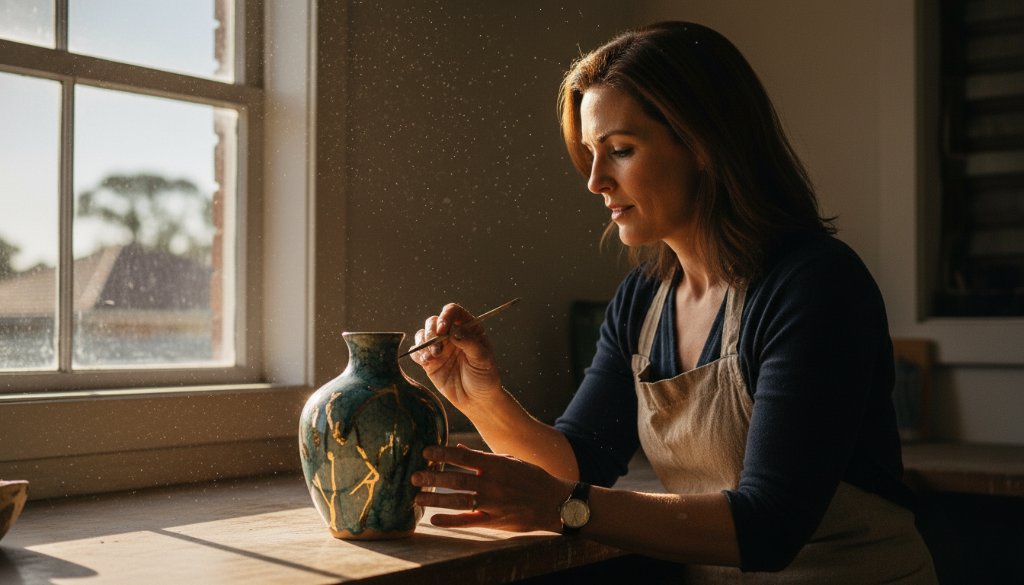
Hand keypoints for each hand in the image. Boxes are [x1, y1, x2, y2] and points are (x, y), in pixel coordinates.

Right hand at [410, 303, 503, 414]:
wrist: (476, 400)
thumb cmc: (485, 377)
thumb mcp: (483, 360)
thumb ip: (470, 344)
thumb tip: (454, 332)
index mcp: (469, 328)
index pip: (453, 312)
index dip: (446, 316)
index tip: (442, 330)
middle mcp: (452, 334)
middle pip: (434, 321)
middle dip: (432, 332)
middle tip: (438, 350)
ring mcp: (440, 347)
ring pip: (423, 334)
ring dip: (423, 343)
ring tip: (432, 358)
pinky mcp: (429, 360)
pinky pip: (417, 351)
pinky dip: (417, 353)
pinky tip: (426, 362)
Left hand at [411, 444, 569, 531]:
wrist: (554, 502)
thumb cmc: (531, 478)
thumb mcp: (510, 461)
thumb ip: (483, 457)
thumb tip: (459, 449)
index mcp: (495, 465)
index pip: (463, 456)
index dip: (443, 453)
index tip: (425, 451)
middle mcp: (492, 483)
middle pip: (456, 478)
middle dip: (433, 477)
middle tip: (414, 476)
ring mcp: (493, 503)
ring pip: (458, 500)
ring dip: (435, 499)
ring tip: (417, 498)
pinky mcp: (495, 521)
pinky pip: (469, 521)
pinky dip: (450, 521)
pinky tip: (434, 519)